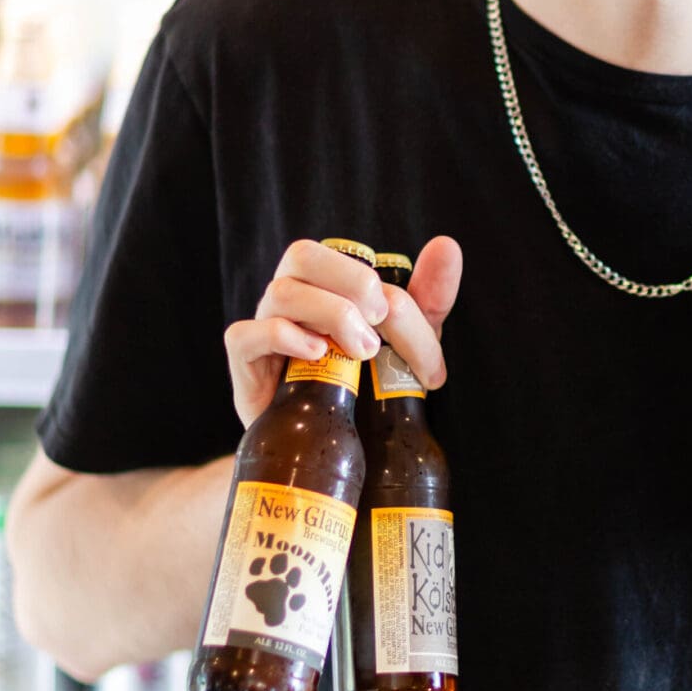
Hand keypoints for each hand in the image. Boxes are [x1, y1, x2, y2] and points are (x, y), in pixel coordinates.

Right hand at [224, 236, 463, 428]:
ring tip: (361, 352)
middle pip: (302, 256)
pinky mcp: (245, 366)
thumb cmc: (365, 385)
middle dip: (351, 281)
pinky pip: (245, 335)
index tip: (424, 357)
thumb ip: (428, 298)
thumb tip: (446, 244)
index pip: (351, 264)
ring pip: (281, 293)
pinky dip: (283, 337)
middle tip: (381, 322)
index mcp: (324, 284)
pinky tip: (317, 354)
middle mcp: (290, 298)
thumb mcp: (406, 342)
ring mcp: (263, 328)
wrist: (328, 445)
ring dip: (330, 314)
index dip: (394, 301)